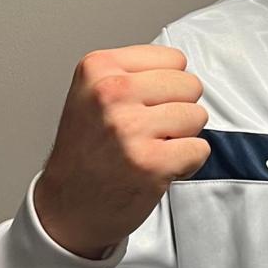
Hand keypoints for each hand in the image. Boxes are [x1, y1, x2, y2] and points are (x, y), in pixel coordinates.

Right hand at [34, 45, 209, 258]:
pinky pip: (200, 148)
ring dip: (181, 137)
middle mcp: (112, 93)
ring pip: (197, 116)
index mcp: (98, 67)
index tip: (140, 106)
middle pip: (190, 85)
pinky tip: (157, 168)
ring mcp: (131, 128)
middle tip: (146, 132)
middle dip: (177, 109)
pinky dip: (186, 163)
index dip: (166, 87)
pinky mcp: (151, 162)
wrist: (67, 207)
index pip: (175, 59)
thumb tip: (182, 67)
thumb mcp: (93, 92)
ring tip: (149, 149)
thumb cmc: (87, 151)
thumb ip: (135, 73)